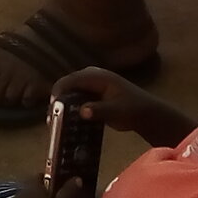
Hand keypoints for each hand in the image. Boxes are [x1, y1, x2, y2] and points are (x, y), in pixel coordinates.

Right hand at [51, 66, 192, 147]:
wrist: (147, 114)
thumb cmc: (134, 109)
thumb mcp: (117, 111)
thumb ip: (100, 110)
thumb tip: (83, 111)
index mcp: (96, 76)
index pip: (71, 80)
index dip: (58, 93)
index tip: (52, 108)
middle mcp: (91, 77)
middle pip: (67, 86)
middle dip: (57, 101)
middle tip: (50, 118)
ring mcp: (91, 86)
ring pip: (70, 93)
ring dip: (62, 106)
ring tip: (54, 121)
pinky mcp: (92, 95)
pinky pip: (76, 99)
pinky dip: (70, 109)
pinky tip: (66, 122)